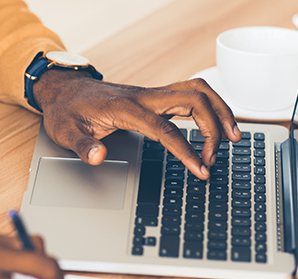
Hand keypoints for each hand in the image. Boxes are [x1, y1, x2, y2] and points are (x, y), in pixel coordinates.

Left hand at [33, 69, 240, 179]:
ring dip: (220, 110)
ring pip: (198, 90)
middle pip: (194, 99)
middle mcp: (145, 96)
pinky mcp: (156, 97)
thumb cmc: (66, 111)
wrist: (64, 89)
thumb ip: (82, 146)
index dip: (186, 150)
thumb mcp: (65, 132)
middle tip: (215, 158)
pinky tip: (217, 125)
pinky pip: (191, 94)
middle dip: (213, 127)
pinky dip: (210, 106)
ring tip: (233, 137)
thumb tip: (98, 157)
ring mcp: (152, 94)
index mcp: (126, 108)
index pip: (166, 129)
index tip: (201, 169)